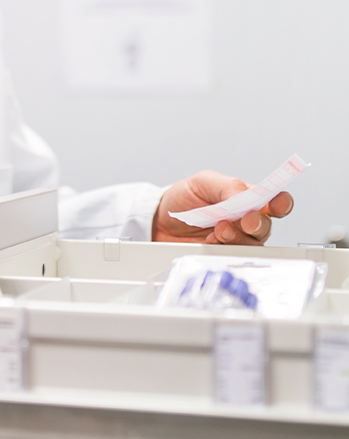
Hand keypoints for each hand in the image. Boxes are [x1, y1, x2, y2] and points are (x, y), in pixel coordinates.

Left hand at [152, 170, 293, 245]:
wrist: (158, 221)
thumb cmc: (183, 199)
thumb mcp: (203, 183)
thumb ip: (228, 187)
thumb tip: (247, 195)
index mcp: (246, 198)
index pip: (274, 201)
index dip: (281, 203)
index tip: (276, 205)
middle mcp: (245, 220)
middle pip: (266, 226)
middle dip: (258, 223)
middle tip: (244, 221)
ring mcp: (234, 239)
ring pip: (252, 244)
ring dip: (238, 237)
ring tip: (220, 229)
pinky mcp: (221, 254)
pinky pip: (232, 256)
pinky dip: (223, 248)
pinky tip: (210, 241)